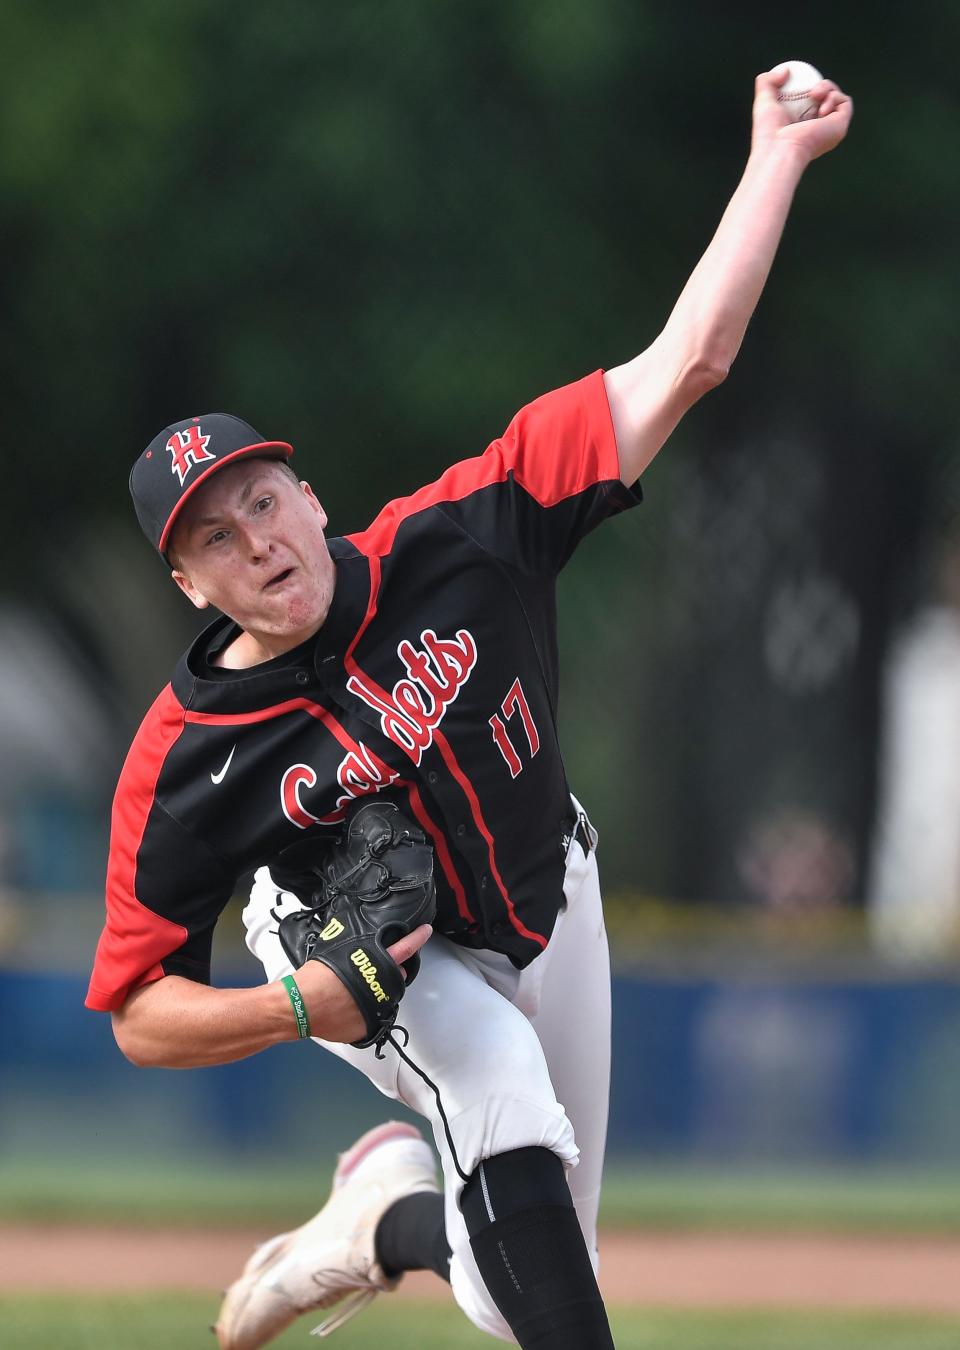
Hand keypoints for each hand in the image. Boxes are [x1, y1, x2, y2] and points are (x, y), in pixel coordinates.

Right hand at [293, 923, 432, 1042]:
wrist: (299, 1006)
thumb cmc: (313, 978)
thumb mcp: (336, 951)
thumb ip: (356, 949)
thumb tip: (360, 946)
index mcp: (374, 963)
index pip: (405, 947)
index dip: (418, 938)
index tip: (425, 931)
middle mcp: (380, 986)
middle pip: (398, 976)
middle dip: (391, 973)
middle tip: (372, 973)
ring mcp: (377, 1008)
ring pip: (386, 998)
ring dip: (377, 993)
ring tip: (353, 992)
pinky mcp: (368, 1027)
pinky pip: (372, 1018)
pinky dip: (362, 1014)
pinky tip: (346, 1009)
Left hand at [751, 68, 852, 165]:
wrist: (780, 149)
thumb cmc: (769, 133)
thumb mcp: (763, 101)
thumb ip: (767, 82)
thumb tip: (785, 70)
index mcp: (802, 126)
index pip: (811, 101)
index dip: (809, 86)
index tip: (800, 82)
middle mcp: (818, 129)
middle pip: (826, 97)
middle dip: (822, 85)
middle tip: (811, 90)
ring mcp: (830, 129)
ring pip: (838, 98)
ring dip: (829, 88)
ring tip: (815, 94)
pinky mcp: (840, 127)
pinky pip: (845, 103)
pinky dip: (835, 97)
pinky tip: (822, 107)